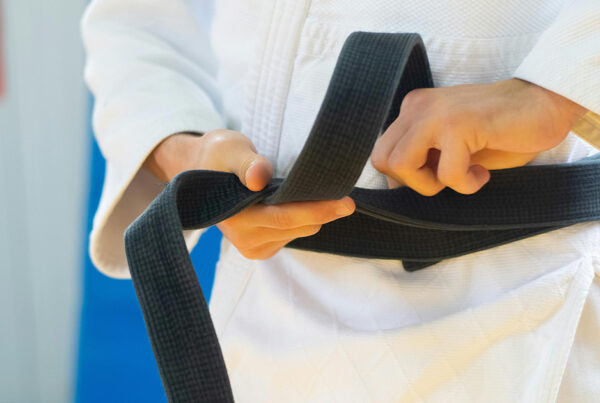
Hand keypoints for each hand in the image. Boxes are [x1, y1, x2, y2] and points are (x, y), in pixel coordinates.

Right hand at [144, 130, 354, 258]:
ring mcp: (251, 247)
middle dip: (323, 212)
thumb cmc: (218, 156)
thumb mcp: (230, 149)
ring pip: (299, 233)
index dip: (316, 210)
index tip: (345, 202)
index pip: (283, 217)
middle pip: (296, 228)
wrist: (204, 171)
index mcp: (234, 216)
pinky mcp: (260, 249)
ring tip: (319, 194)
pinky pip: (293, 236)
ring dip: (314, 216)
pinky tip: (301, 204)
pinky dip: (304, 221)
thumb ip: (246, 163)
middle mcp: (242, 238)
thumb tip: (259, 179)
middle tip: (345, 195)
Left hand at [371, 78, 586, 194]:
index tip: (438, 175)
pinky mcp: (459, 124)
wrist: (544, 104)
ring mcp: (436, 113)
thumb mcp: (449, 147)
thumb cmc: (499, 132)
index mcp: (412, 110)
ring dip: (433, 184)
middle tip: (447, 178)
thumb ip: (420, 160)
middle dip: (413, 182)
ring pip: (401, 166)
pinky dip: (467, 185)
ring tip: (463, 174)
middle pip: (382, 160)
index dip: (406, 177)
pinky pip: (446, 175)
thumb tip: (393, 188)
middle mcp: (417, 107)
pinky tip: (483, 172)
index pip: (382, 153)